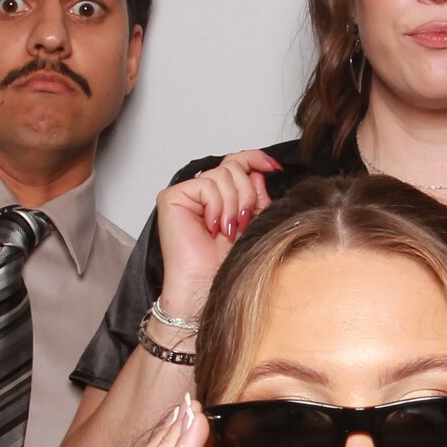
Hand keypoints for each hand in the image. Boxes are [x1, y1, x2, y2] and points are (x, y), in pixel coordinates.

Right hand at [155, 149, 279, 319]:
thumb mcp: (253, 223)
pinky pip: (206, 184)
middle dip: (247, 194)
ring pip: (223, 173)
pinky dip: (217, 207)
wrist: (208, 287)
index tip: (274, 167)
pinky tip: (213, 228)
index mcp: (221, 196)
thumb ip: (257, 196)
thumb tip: (259, 171)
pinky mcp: (172, 197)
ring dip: (233, 204)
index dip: (256, 160)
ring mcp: (186, 194)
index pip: (238, 163)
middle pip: (233, 166)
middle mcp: (203, 192)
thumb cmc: (226, 263)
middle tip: (243, 222)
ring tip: (228, 230)